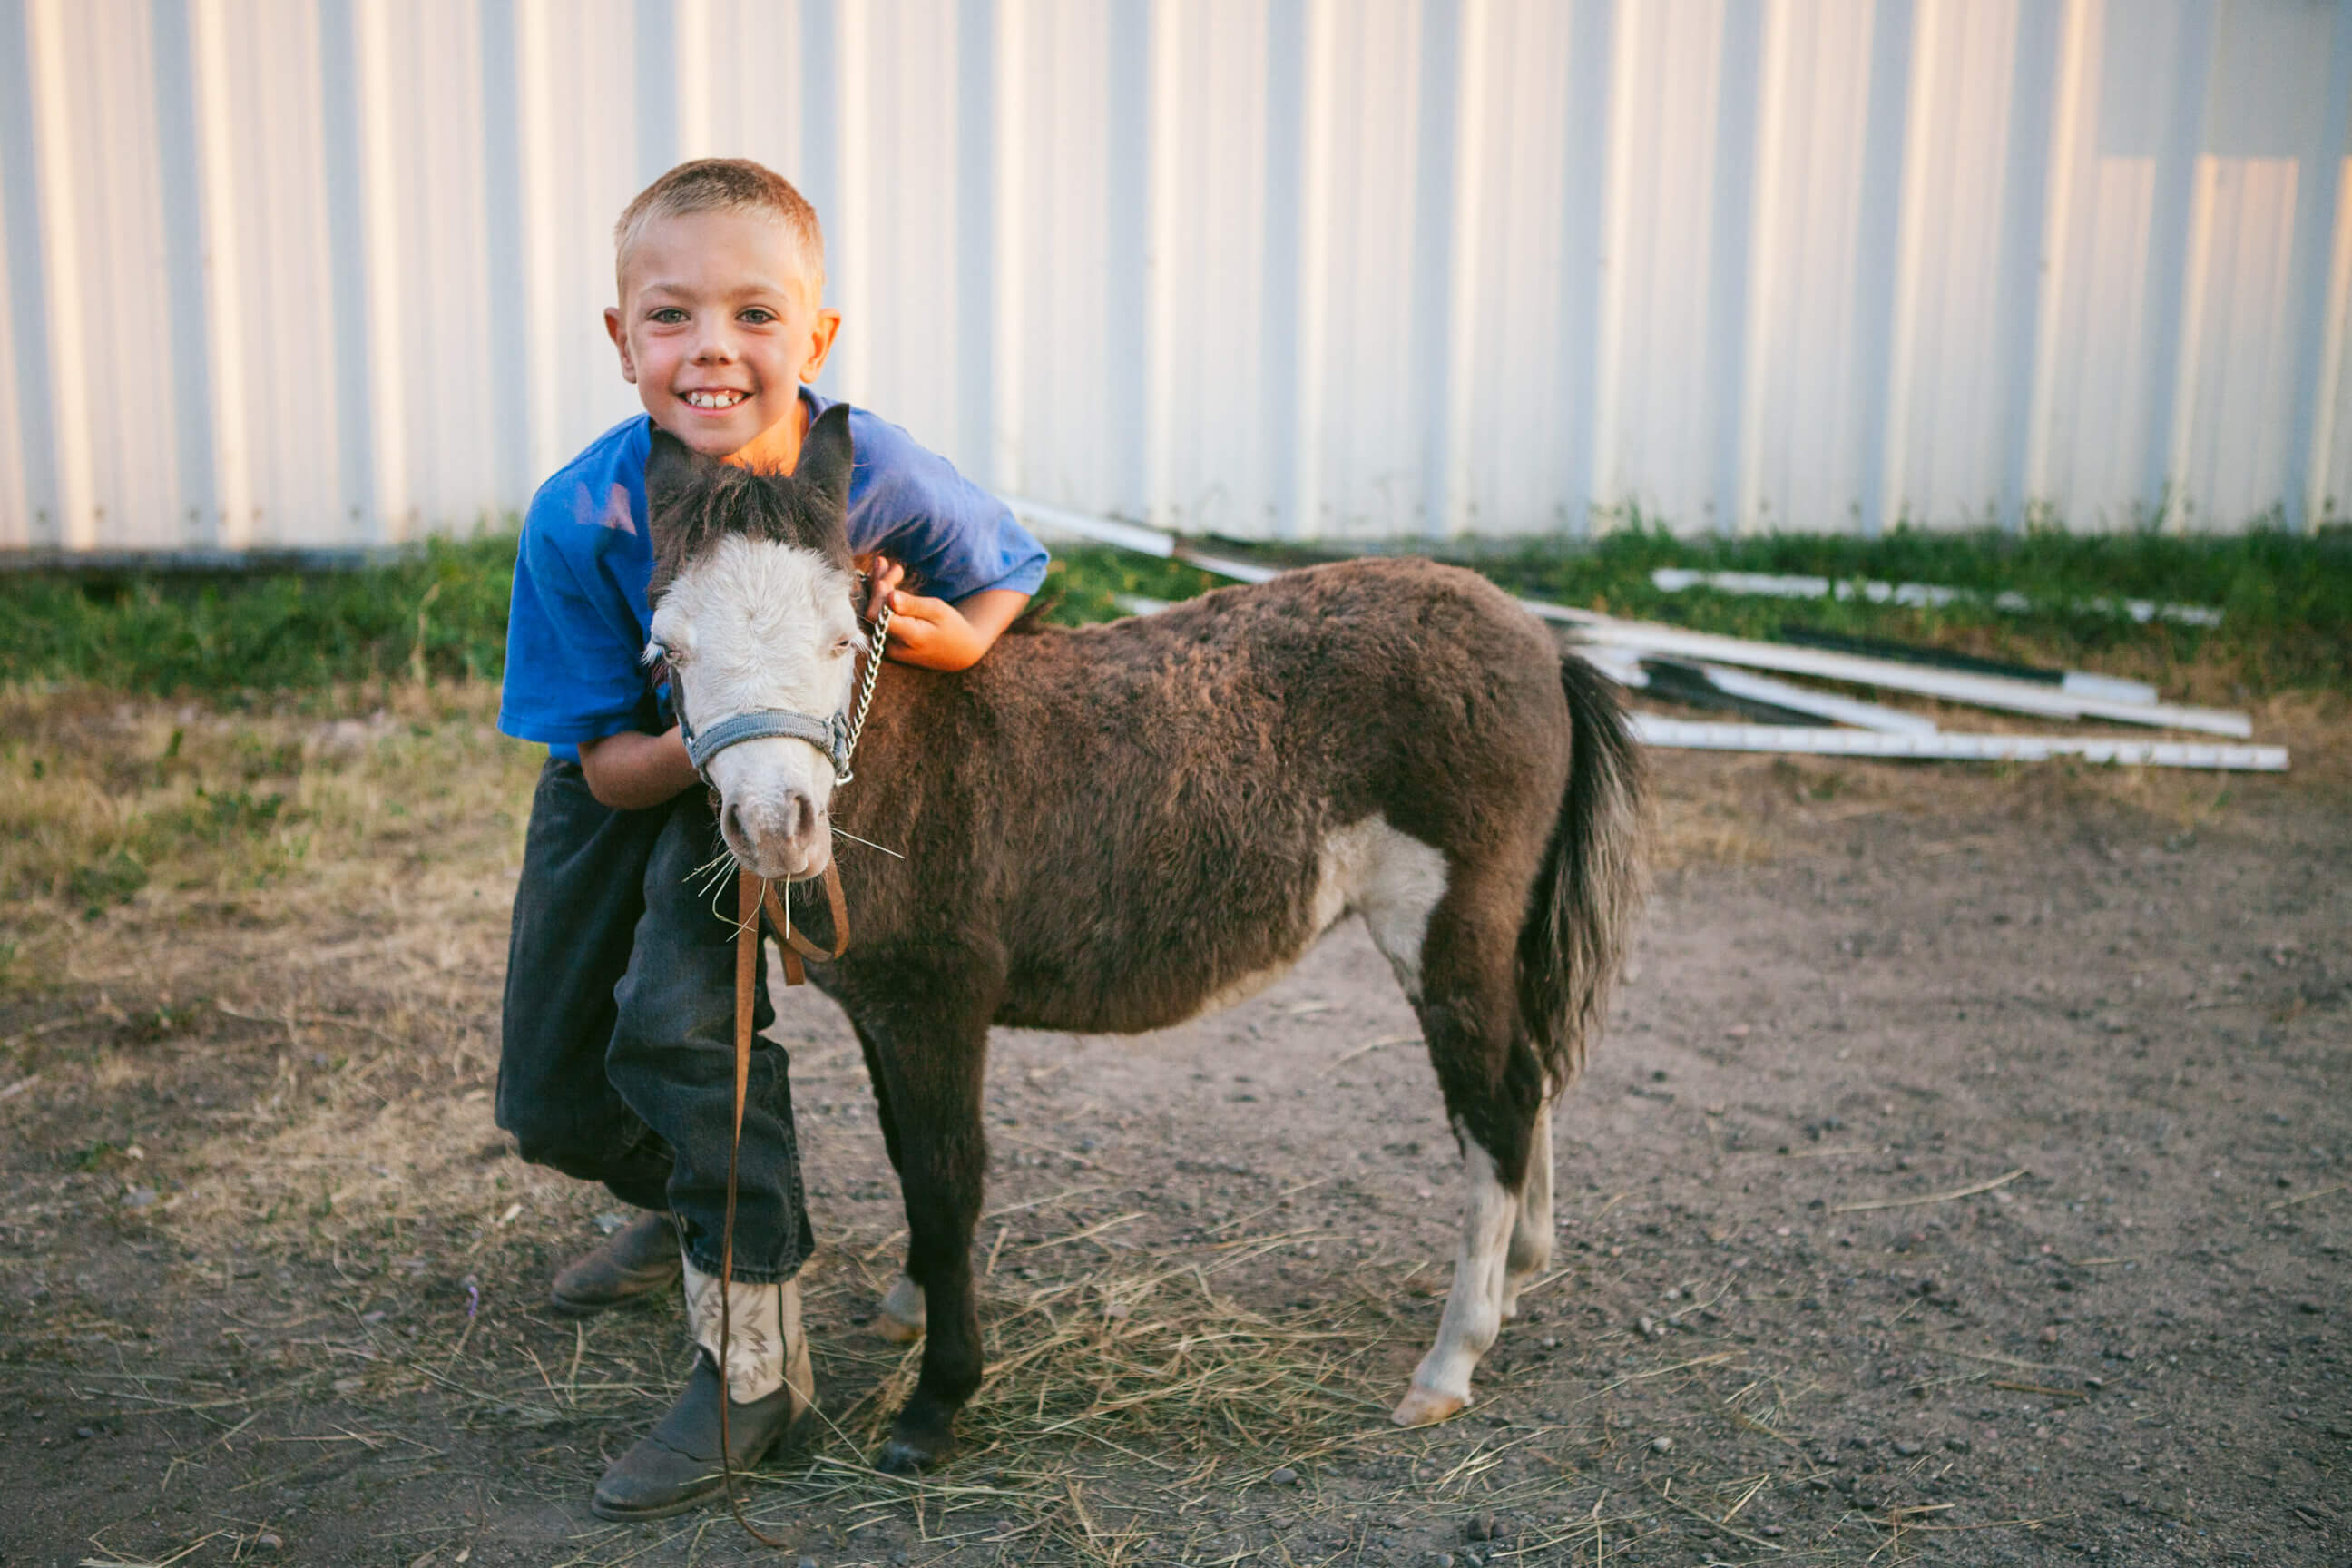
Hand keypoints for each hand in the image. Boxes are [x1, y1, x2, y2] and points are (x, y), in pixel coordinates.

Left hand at [858, 557, 1028, 671]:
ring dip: (875, 588)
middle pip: (871, 613)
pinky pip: (875, 618)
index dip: (877, 595)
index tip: (884, 577)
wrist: (958, 653)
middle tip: (885, 563)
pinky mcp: (885, 642)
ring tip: (884, 565)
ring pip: (871, 614)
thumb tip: (889, 596)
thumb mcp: (937, 611)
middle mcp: (892, 647)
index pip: (878, 616)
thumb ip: (912, 604)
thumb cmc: (951, 628)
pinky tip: (884, 580)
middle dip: (876, 585)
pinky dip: (878, 598)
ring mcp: (886, 647)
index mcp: (908, 639)